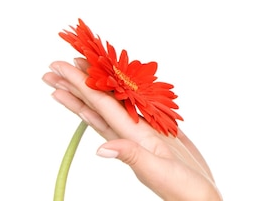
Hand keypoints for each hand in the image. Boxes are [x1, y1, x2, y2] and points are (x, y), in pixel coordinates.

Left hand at [43, 58, 221, 200]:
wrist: (201, 199)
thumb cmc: (181, 190)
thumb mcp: (156, 171)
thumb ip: (131, 156)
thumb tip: (100, 149)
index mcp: (130, 137)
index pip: (98, 105)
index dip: (78, 86)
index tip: (58, 69)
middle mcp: (133, 132)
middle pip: (99, 102)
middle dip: (77, 84)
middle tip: (53, 67)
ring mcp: (146, 132)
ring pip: (116, 103)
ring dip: (97, 87)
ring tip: (79, 71)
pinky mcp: (162, 131)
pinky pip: (138, 108)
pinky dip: (127, 95)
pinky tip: (121, 90)